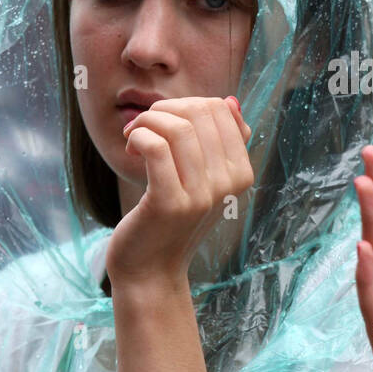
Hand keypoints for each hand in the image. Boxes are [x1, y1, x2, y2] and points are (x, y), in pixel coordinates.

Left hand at [106, 96, 252, 289]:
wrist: (151, 270)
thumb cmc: (172, 220)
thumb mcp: (205, 180)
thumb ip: (220, 143)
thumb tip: (230, 101)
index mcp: (241, 173)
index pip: (219, 110)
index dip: (185, 105)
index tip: (163, 124)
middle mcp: (227, 184)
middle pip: (199, 113)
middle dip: (164, 109)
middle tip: (143, 127)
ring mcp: (201, 196)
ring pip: (176, 128)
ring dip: (146, 121)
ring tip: (134, 136)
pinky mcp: (169, 204)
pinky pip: (155, 147)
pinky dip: (138, 136)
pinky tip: (131, 147)